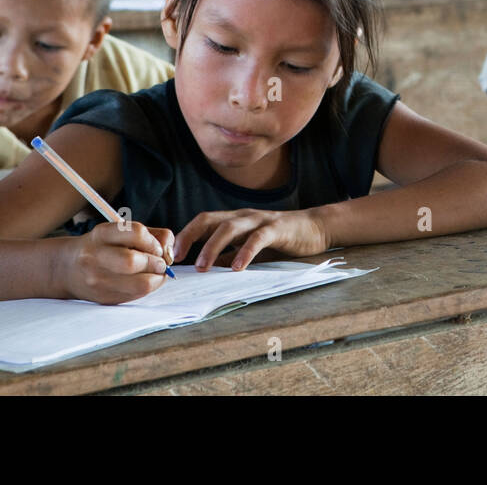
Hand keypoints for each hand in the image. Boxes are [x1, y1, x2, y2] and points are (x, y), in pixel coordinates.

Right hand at [64, 221, 174, 303]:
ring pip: (139, 285)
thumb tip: (170, 253)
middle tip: (160, 264)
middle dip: (156, 263)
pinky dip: (146, 289)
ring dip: (156, 280)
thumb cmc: (105, 246)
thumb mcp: (123, 232)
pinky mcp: (103, 298)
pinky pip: (135, 297)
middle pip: (133, 262)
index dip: (154, 242)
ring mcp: (97, 280)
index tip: (157, 248)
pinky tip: (143, 282)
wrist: (68, 268)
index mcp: (101, 234)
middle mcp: (95, 256)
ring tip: (155, 274)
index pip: (136, 233)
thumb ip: (153, 236)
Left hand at [173, 209, 330, 270]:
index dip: (184, 236)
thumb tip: (204, 270)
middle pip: (209, 220)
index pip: (202, 222)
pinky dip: (245, 252)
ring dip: (212, 246)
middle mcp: (243, 216)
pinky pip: (258, 238)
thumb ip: (229, 256)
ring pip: (230, 227)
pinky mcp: (278, 228)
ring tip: (202, 267)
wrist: (315, 228)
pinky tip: (237, 267)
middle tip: (177, 258)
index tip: (170, 257)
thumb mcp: (249, 249)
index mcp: (234, 220)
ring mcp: (260, 220)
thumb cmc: (281, 240)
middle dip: (190, 237)